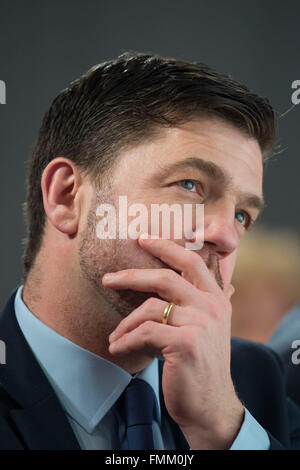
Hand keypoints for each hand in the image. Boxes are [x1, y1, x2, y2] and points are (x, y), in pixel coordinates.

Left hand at [102, 236, 243, 448]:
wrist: (210, 405)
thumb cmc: (198, 365)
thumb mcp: (202, 329)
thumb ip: (190, 305)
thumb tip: (159, 289)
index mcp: (217, 299)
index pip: (191, 262)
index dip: (167, 247)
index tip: (144, 239)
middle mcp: (212, 307)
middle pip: (166, 278)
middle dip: (132, 276)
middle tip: (108, 279)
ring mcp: (201, 324)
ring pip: (150, 308)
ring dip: (125, 322)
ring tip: (115, 336)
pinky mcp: (186, 343)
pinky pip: (145, 332)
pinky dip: (126, 339)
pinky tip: (117, 348)